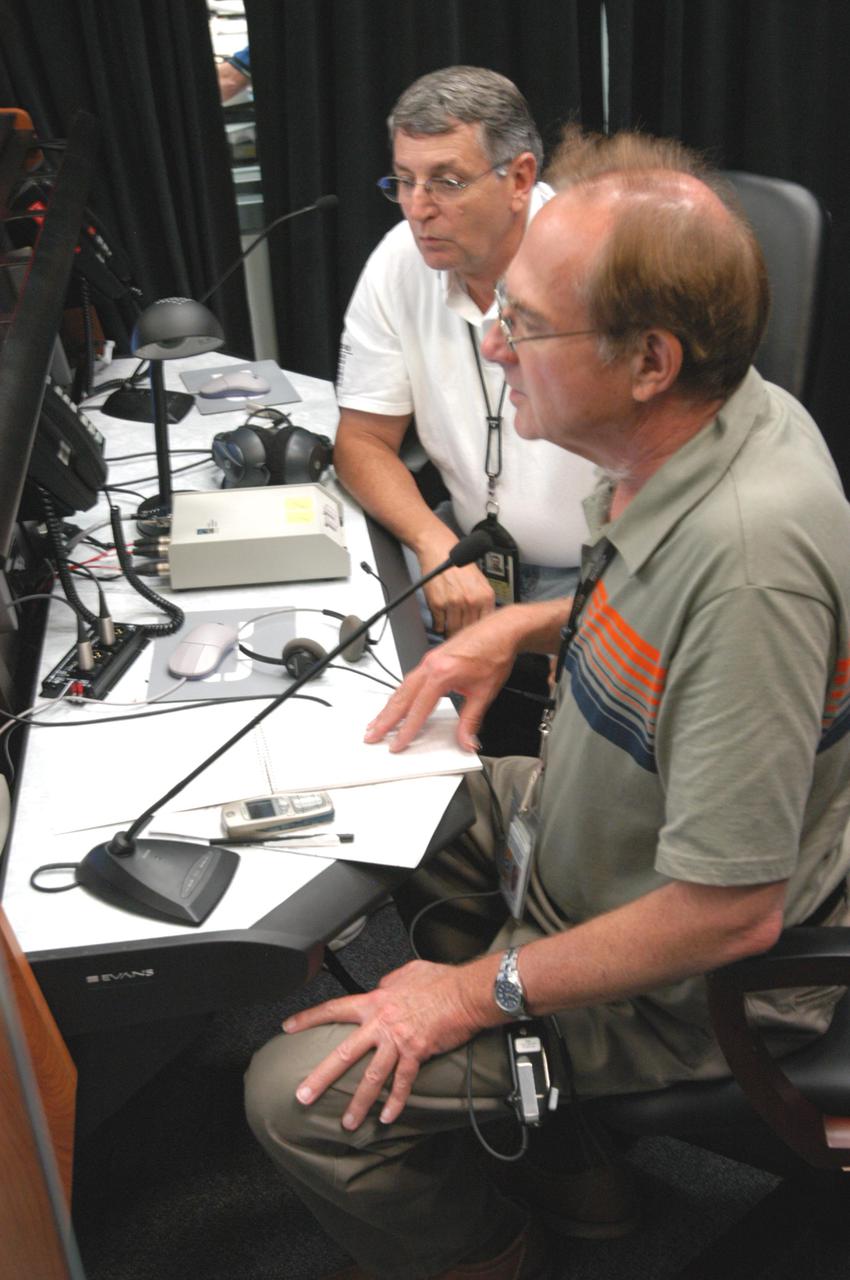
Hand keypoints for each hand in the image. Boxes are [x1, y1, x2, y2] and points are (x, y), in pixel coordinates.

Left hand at [283, 960, 481, 1128]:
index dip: (309, 1018)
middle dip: (321, 1077)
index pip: (334, 1009)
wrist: (464, 991)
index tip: (288, 1028)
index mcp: (374, 1001)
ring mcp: (398, 1040)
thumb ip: (387, 983)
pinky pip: (403, 1082)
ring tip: (346, 1122)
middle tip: (303, 1095)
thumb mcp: (405, 973)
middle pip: (344, 1052)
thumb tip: (380, 987)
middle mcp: (381, 1023)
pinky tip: (387, 1117)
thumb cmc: (439, 980)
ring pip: (372, 1076)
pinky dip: (396, 1102)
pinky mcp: (417, 1053)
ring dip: (358, 1102)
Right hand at [365, 611, 518, 751]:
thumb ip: (471, 720)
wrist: (502, 630)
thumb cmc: (495, 654)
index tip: (397, 743)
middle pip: (401, 697)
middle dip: (385, 719)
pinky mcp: (432, 658)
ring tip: (377, 722)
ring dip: (388, 707)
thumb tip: (466, 741)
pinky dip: (399, 694)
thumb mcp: (485, 693)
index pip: (419, 709)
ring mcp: (429, 660)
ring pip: (402, 688)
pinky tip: (396, 702)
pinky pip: (409, 679)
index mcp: (442, 673)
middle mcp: (430, 665)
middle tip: (371, 735)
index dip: (407, 729)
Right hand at [422, 560, 494, 637]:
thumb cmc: (459, 565)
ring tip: (450, 629)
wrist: (440, 551)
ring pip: (453, 630)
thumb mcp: (481, 582)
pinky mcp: (437, 604)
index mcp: (485, 596)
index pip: (485, 625)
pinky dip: (439, 625)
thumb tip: (484, 623)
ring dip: (450, 632)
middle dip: (464, 634)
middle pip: (469, 630)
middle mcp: (471, 600)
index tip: (474, 637)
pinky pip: (439, 624)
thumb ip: (484, 602)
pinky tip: (441, 619)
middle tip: (460, 636)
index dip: (479, 633)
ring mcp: (454, 603)